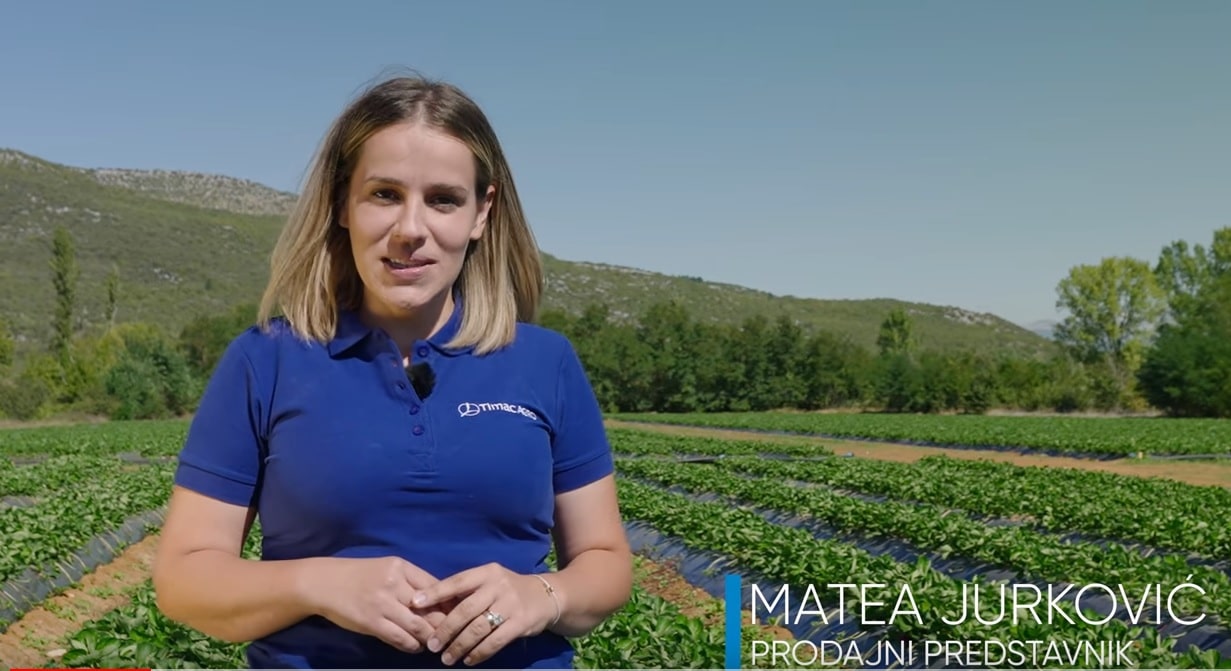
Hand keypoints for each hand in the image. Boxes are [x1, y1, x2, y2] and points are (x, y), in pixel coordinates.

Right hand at [305, 556, 449, 653]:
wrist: (324, 583)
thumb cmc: (358, 576)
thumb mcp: (387, 570)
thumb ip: (411, 582)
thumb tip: (439, 600)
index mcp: (401, 567)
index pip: (436, 585)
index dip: (449, 602)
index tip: (459, 614)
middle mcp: (395, 583)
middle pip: (431, 607)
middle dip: (444, 623)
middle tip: (452, 633)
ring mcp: (383, 603)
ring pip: (418, 625)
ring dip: (430, 637)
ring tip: (435, 643)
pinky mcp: (371, 622)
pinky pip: (400, 638)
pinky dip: (412, 645)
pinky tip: (416, 647)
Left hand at [412, 562, 556, 665]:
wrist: (546, 596)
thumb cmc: (508, 589)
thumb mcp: (490, 581)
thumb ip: (467, 591)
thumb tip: (433, 607)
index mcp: (486, 572)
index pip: (457, 581)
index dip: (435, 592)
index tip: (415, 603)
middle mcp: (498, 586)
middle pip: (465, 610)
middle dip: (445, 629)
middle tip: (431, 644)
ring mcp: (510, 604)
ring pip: (478, 628)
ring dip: (459, 646)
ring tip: (446, 658)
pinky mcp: (520, 623)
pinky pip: (495, 641)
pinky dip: (479, 653)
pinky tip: (468, 660)